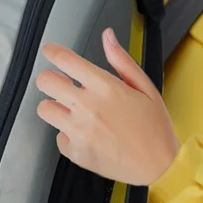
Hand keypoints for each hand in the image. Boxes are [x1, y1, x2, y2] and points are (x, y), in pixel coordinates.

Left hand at [35, 28, 178, 185]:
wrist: (159, 167)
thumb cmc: (154, 126)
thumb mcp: (145, 88)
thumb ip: (121, 61)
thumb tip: (107, 36)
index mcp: (105, 87)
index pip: (65, 61)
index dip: (52, 51)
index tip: (48, 50)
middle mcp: (87, 107)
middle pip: (45, 82)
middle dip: (51, 79)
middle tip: (62, 84)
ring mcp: (78, 131)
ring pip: (44, 108)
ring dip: (55, 106)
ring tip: (73, 111)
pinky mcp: (74, 152)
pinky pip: (58, 136)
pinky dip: (68, 135)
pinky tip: (87, 135)